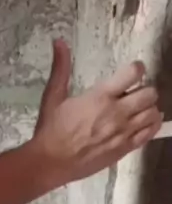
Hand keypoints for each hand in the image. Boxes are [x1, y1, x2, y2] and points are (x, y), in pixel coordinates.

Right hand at [33, 39, 161, 183]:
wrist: (50, 162)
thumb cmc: (51, 130)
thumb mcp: (53, 96)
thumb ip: (60, 68)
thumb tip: (59, 41)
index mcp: (101, 96)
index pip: (134, 73)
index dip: (137, 69)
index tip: (133, 72)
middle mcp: (116, 113)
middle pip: (149, 93)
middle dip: (145, 90)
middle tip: (136, 93)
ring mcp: (122, 132)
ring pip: (153, 113)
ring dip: (148, 108)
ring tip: (139, 109)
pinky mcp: (124, 149)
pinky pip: (149, 134)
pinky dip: (152, 125)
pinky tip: (146, 122)